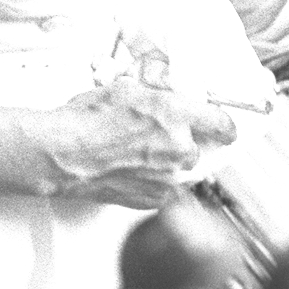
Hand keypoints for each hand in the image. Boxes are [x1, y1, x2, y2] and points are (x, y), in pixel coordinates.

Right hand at [42, 76, 235, 207]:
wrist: (62, 153)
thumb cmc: (85, 122)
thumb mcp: (125, 90)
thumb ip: (157, 94)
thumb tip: (170, 93)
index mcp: (175, 116)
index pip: (221, 123)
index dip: (225, 126)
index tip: (225, 129)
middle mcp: (178, 149)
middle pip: (198, 149)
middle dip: (182, 143)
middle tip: (157, 136)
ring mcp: (167, 178)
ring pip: (180, 170)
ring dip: (167, 163)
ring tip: (136, 153)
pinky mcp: (153, 199)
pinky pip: (165, 190)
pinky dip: (154, 181)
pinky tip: (131, 169)